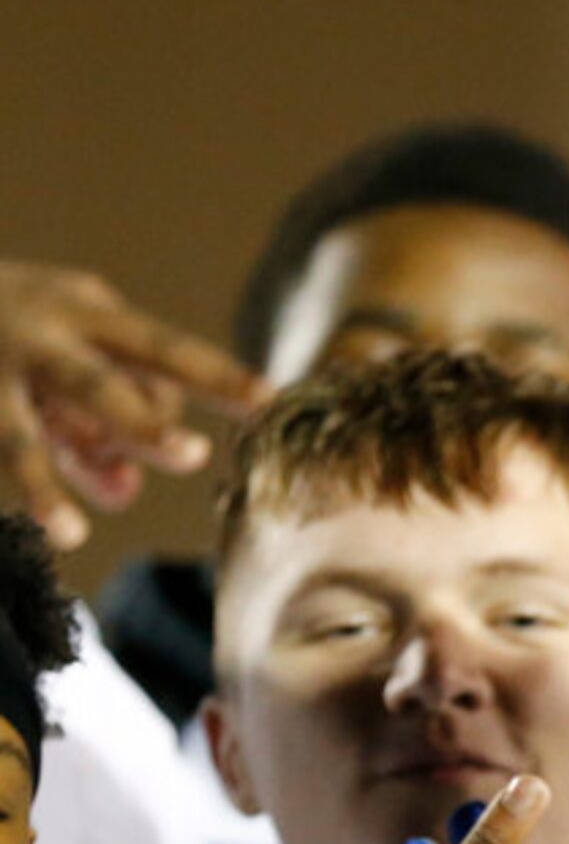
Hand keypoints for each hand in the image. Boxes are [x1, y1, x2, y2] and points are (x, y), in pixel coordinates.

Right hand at [0, 260, 269, 548]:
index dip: (215, 375)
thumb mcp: (68, 354)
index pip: (162, 348)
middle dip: (139, 422)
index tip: (268, 400)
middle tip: (191, 455)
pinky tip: (47, 527)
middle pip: (94, 383)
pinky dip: (25, 488)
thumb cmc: (12, 329)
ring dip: (44, 481)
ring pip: (16, 432)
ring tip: (71, 533)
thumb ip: (104, 422)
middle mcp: (34, 332)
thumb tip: (125, 490)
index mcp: (83, 310)